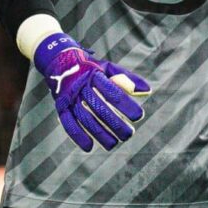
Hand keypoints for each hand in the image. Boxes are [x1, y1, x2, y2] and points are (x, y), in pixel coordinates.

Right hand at [34, 33, 150, 151]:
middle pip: (99, 108)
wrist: (60, 60)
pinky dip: (77, 136)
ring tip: (114, 144)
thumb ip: (128, 78)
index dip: (126, 105)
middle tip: (129, 134)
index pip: (112, 92)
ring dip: (99, 133)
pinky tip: (89, 147)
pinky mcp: (61, 105)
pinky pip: (68, 122)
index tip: (138, 116)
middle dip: (115, 123)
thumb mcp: (108, 67)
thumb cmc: (91, 67)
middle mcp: (81, 86)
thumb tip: (148, 91)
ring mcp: (70, 97)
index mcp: (95, 75)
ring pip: (85, 118)